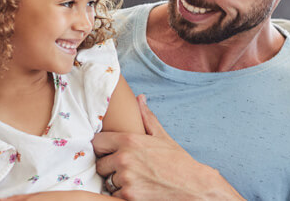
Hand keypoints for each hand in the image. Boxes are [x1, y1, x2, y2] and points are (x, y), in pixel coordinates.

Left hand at [92, 95, 242, 199]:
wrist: (193, 186)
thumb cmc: (178, 161)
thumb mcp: (162, 136)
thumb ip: (146, 117)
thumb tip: (140, 98)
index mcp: (129, 141)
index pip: (97, 142)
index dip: (102, 148)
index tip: (110, 152)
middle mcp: (124, 159)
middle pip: (100, 164)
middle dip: (110, 167)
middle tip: (126, 169)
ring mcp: (125, 179)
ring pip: (107, 181)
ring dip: (117, 182)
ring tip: (135, 179)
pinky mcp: (128, 196)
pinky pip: (114, 194)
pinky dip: (123, 194)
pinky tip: (138, 189)